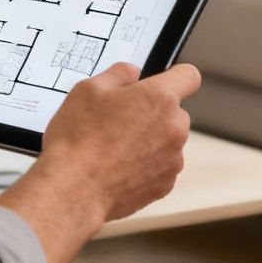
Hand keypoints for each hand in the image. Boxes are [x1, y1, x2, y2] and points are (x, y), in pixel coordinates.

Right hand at [34, 62, 200, 224]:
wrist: (72, 190)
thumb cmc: (78, 141)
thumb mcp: (88, 90)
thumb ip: (118, 74)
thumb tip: (132, 73)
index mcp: (159, 98)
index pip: (189, 76)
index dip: (174, 76)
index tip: (161, 82)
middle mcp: (174, 128)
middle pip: (175, 112)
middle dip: (153, 112)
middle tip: (120, 119)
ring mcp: (172, 159)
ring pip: (168, 141)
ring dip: (150, 141)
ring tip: (114, 148)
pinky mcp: (165, 185)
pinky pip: (161, 167)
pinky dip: (146, 166)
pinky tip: (118, 167)